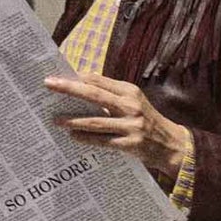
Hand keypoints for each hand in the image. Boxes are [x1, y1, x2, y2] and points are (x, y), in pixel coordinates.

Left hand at [45, 70, 188, 183]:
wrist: (171, 144)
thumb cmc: (145, 120)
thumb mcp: (133, 102)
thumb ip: (110, 95)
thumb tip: (79, 86)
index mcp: (129, 91)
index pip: (98, 80)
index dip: (76, 78)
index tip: (57, 76)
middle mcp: (130, 105)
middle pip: (94, 94)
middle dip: (69, 88)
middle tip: (49, 85)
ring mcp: (131, 125)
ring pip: (96, 121)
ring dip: (73, 120)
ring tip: (56, 120)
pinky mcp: (130, 144)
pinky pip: (102, 141)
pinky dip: (86, 138)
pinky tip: (73, 137)